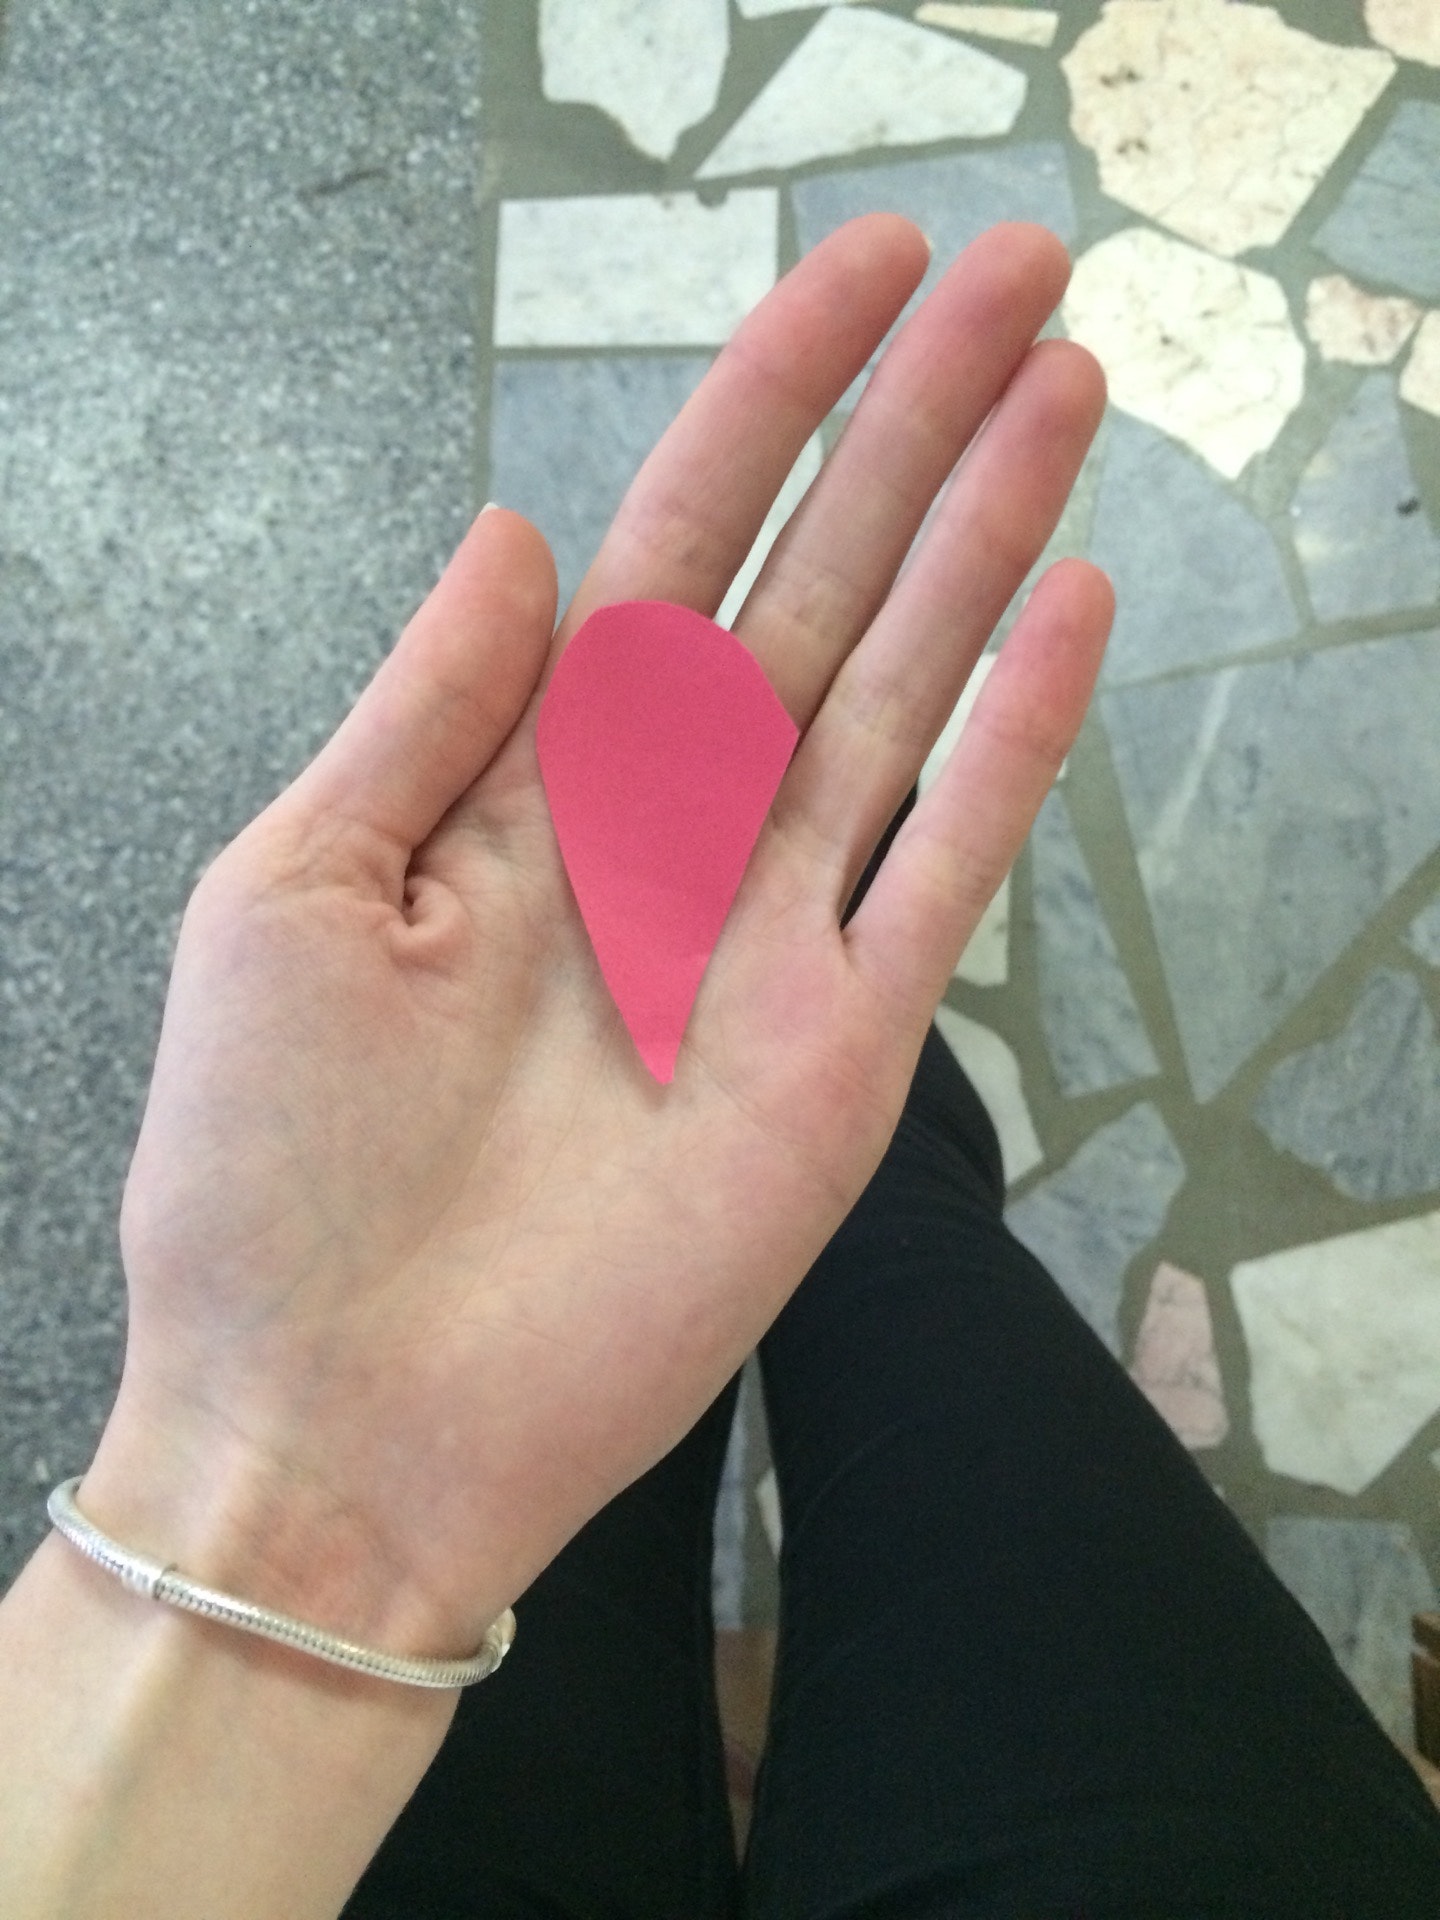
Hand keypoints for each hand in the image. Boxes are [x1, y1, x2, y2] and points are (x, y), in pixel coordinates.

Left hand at [86, 218, 1110, 1662]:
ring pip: (899, 696)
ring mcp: (765, 941)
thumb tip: (514, 533)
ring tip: (1066, 393)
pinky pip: (943, 869)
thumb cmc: (271, 1176)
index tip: (859, 278)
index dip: (766, 405)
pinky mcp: (842, 1055)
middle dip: (912, 434)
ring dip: (984, 545)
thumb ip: (425, 708)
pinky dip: (1014, 746)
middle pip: (816, 592)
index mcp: (529, 788)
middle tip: (1019, 278)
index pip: (671, 548)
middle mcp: (663, 841)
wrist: (340, 1427)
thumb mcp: (286, 893)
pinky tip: (1068, 613)